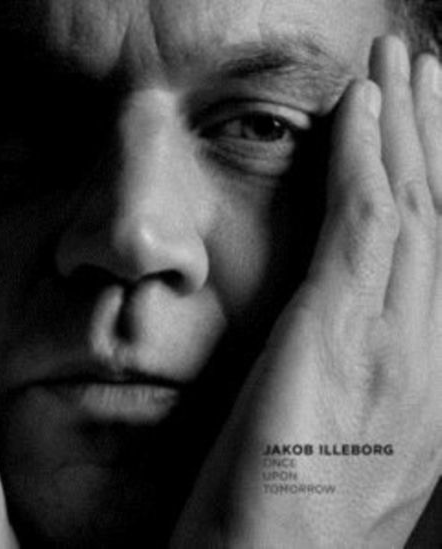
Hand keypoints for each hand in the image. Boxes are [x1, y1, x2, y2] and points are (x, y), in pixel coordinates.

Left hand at [171, 36, 441, 548]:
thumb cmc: (298, 504)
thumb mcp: (351, 429)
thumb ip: (365, 364)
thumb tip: (355, 308)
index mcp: (428, 372)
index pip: (437, 245)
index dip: (437, 170)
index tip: (424, 119)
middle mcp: (429, 347)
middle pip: (437, 212)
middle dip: (431, 130)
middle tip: (424, 67)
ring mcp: (395, 338)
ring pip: (411, 204)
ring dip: (403, 126)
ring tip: (398, 67)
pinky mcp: (341, 331)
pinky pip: (362, 222)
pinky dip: (364, 158)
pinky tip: (358, 110)